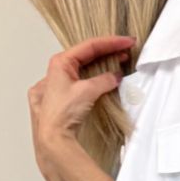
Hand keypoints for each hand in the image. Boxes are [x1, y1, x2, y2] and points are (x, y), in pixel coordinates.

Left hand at [28, 34, 134, 175]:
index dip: (111, 42)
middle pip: (87, 55)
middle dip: (108, 52)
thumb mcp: (87, 91)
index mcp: (60, 62)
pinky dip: (96, 77)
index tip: (127, 42)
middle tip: (126, 51)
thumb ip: (104, 80)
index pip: (90, 46)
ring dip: (103, 64)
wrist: (52, 138)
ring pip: (85, 67)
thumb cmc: (61, 113)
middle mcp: (57, 70)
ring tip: (120, 62)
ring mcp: (59, 83)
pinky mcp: (64, 96)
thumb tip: (115, 76)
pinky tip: (106, 79)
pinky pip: (82, 80)